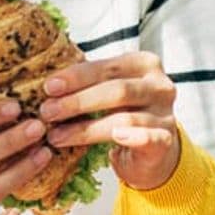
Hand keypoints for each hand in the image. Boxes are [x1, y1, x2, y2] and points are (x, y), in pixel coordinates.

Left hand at [37, 51, 181, 190]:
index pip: (107, 67)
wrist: (152, 150)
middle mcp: (159, 86)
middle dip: (77, 102)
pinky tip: (115, 138)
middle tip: (48, 112)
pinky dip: (132, 137)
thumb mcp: (108, 92)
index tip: (48, 87)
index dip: (76, 77)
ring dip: (86, 129)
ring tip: (57, 136)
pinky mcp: (167, 140)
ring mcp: (166, 113)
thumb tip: (48, 85)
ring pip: (124, 119)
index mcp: (143, 64)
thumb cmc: (123, 113)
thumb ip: (89, 83)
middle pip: (116, 90)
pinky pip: (150, 138)